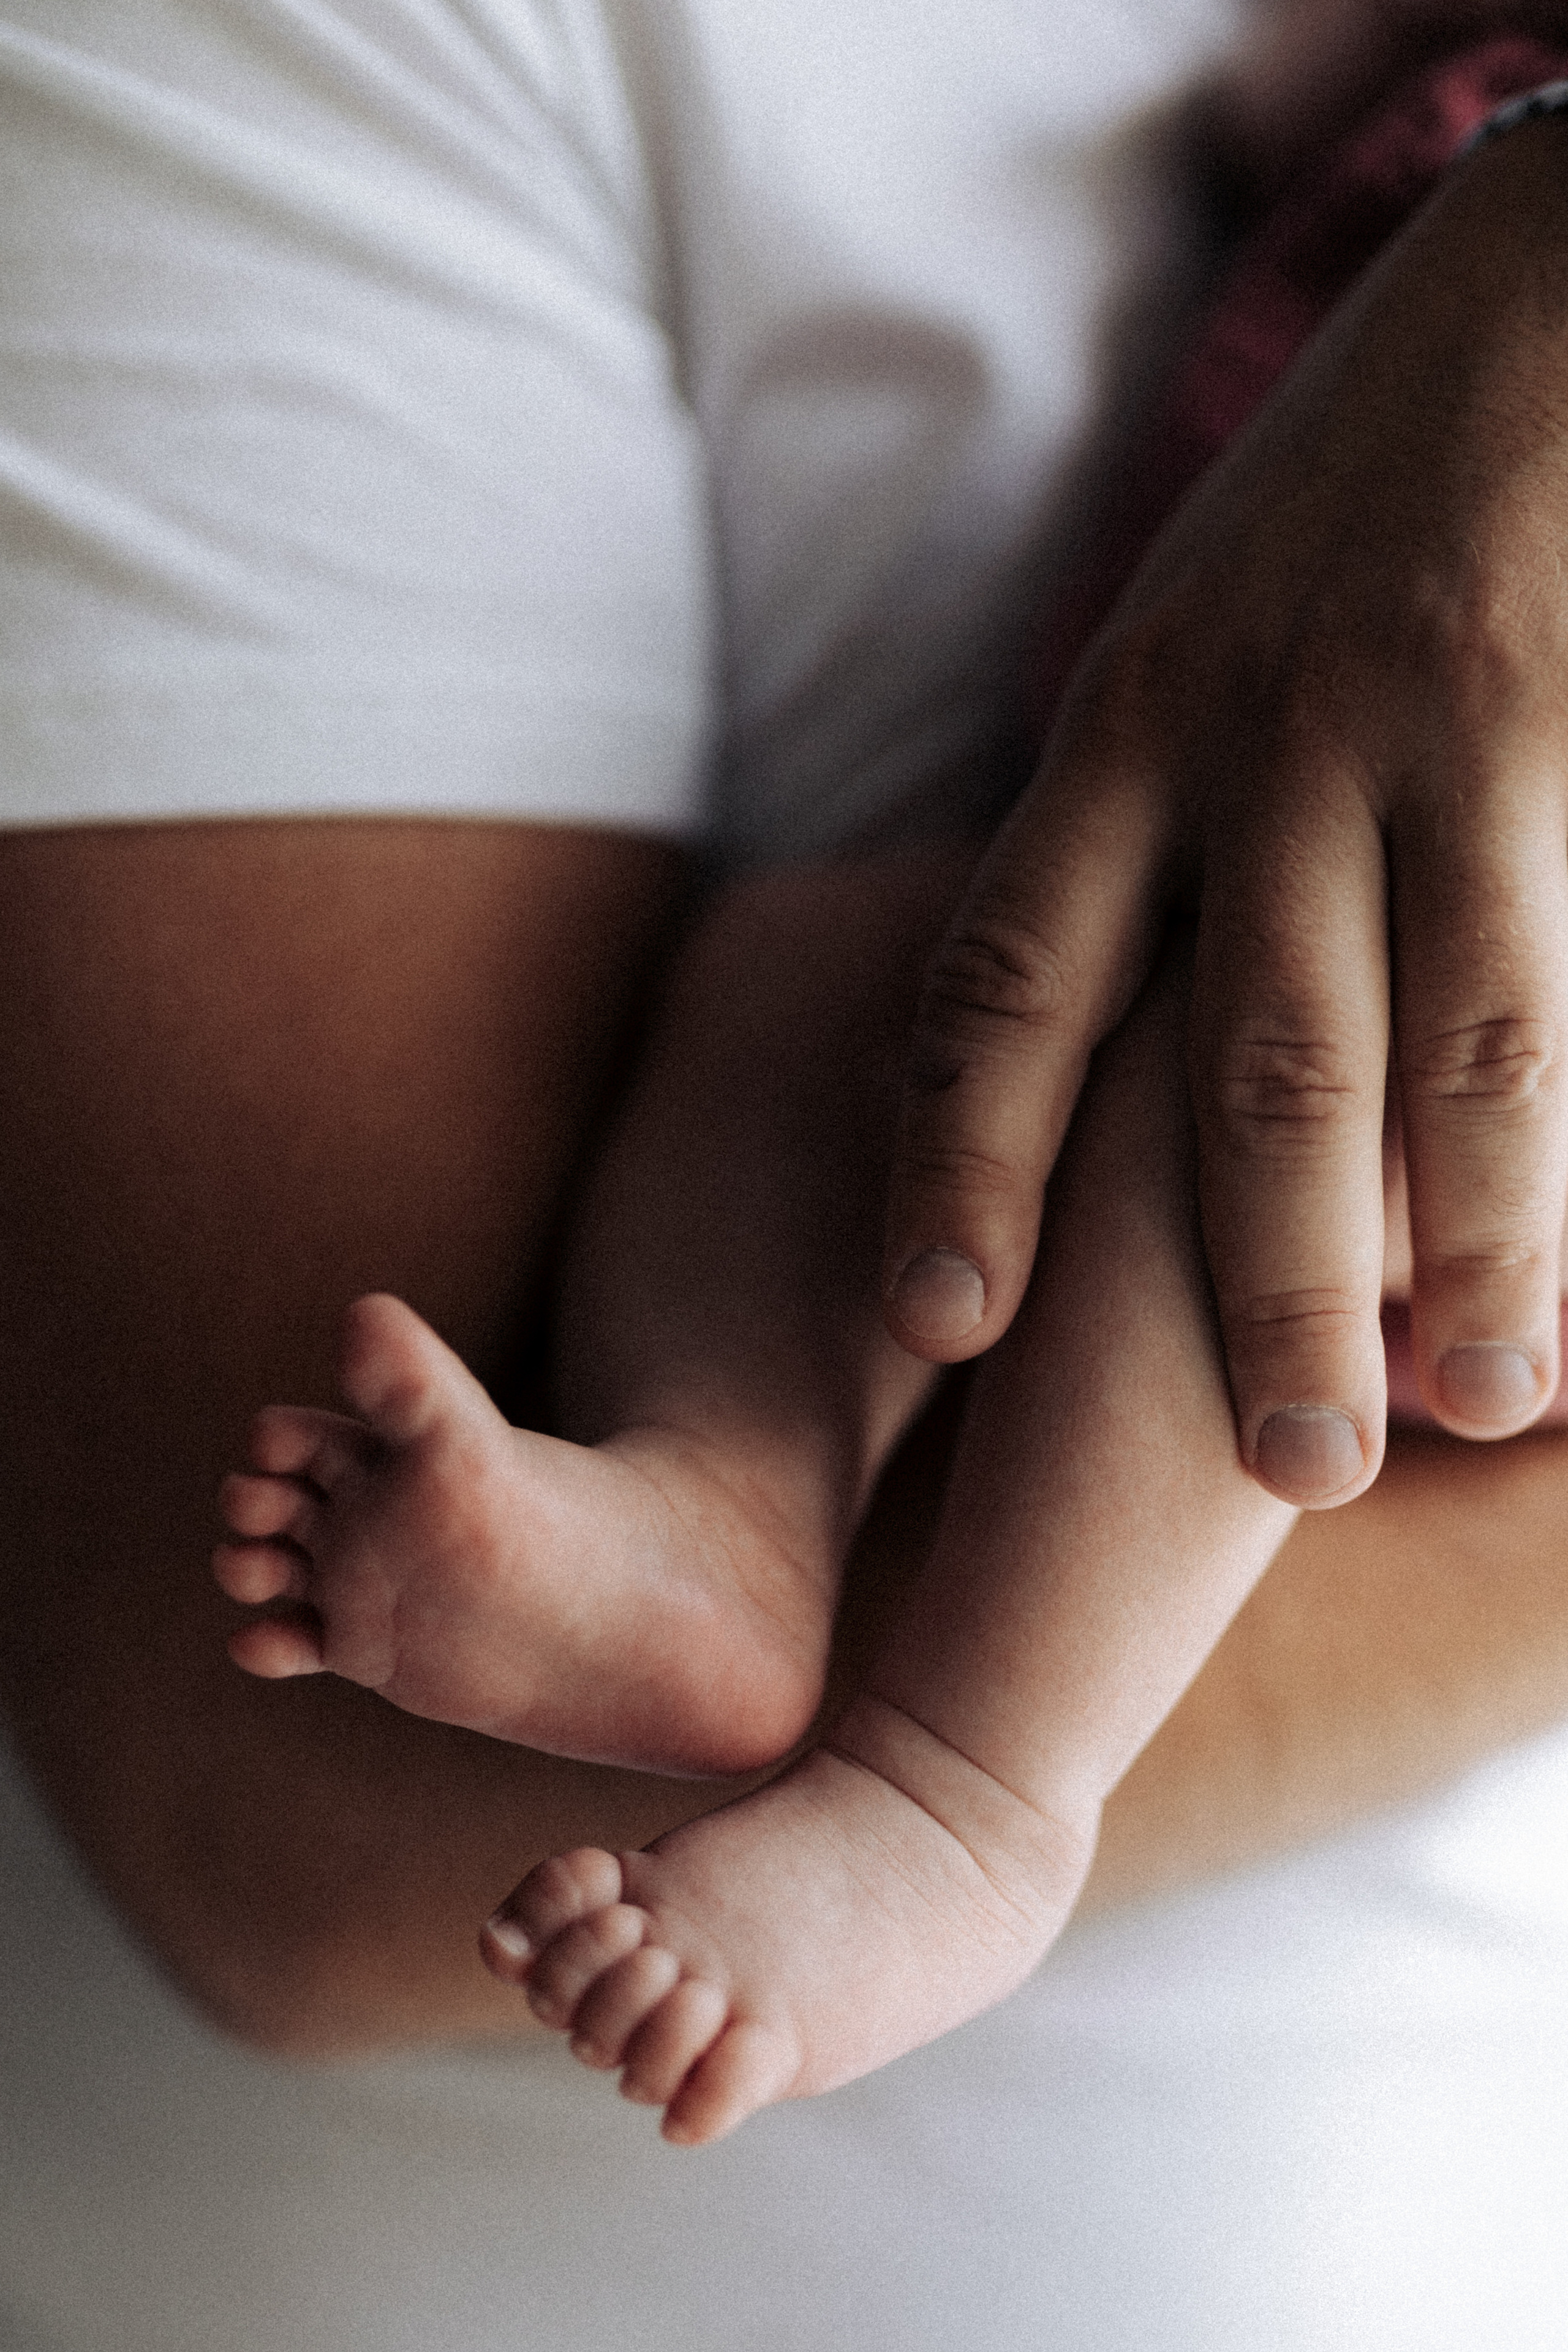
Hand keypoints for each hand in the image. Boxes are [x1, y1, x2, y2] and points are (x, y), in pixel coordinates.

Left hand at [884, 116, 1567, 1505]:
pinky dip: (1553, 1144)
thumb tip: (1090, 1047)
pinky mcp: (1545, 730)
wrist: (1525, 293)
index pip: (1003, 986)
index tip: (931, 1332)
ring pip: (1426, 1052)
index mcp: (1117, 746)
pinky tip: (1564, 1271)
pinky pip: (1550, 976)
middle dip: (1255, 1285)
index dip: (959, 1168)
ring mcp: (1407, 749)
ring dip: (1451, 1252)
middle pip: (1235, 1068)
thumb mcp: (1180, 658)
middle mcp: (1242, 759)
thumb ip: (1132, 845)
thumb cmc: (1333, 516)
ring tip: (1473, 1411)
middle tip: (1280, 1474)